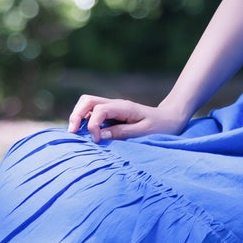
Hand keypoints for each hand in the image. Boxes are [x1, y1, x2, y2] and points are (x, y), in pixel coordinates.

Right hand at [66, 94, 189, 142]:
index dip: (93, 125)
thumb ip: (123, 133)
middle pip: (87, 100)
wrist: (170, 118)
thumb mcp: (145, 132)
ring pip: (87, 104)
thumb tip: (100, 135)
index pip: (99, 109)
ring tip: (75, 133)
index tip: (97, 141)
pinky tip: (83, 133)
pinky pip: (92, 112)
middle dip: (76, 115)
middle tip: (72, 133)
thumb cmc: (161, 126)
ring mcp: (112, 108)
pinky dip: (84, 120)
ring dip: (78, 116)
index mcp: (123, 107)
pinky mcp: (111, 114)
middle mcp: (115, 104)